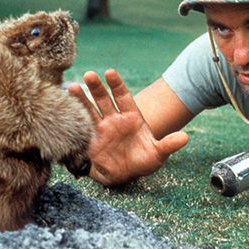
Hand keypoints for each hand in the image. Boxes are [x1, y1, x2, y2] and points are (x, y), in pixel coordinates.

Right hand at [68, 69, 188, 186]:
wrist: (126, 176)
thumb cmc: (143, 161)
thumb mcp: (158, 154)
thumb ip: (168, 144)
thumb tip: (185, 137)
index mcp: (131, 116)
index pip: (123, 96)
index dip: (116, 84)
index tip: (110, 72)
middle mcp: (114, 118)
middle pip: (104, 99)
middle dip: (97, 87)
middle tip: (89, 75)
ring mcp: (100, 128)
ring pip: (89, 109)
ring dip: (81, 99)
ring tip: (72, 87)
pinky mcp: (89, 140)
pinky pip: (80, 127)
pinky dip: (72, 118)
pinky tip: (63, 107)